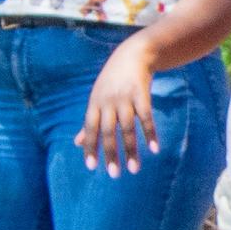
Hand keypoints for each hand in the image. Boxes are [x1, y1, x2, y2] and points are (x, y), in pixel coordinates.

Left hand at [79, 38, 166, 169]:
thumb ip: (89, 122)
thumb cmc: (111, 81)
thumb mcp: (97, 99)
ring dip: (131, 150)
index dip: (90, 147)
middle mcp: (108, 101)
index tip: (92, 167)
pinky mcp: (141, 94)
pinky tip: (154, 149)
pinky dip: (150, 134)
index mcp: (94, 103)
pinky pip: (146, 117)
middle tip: (114, 174)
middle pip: (108, 131)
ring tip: (134, 169)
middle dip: (111, 153)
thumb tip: (76, 143)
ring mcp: (125, 98)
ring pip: (127, 128)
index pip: (90, 129)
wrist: (133, 55)